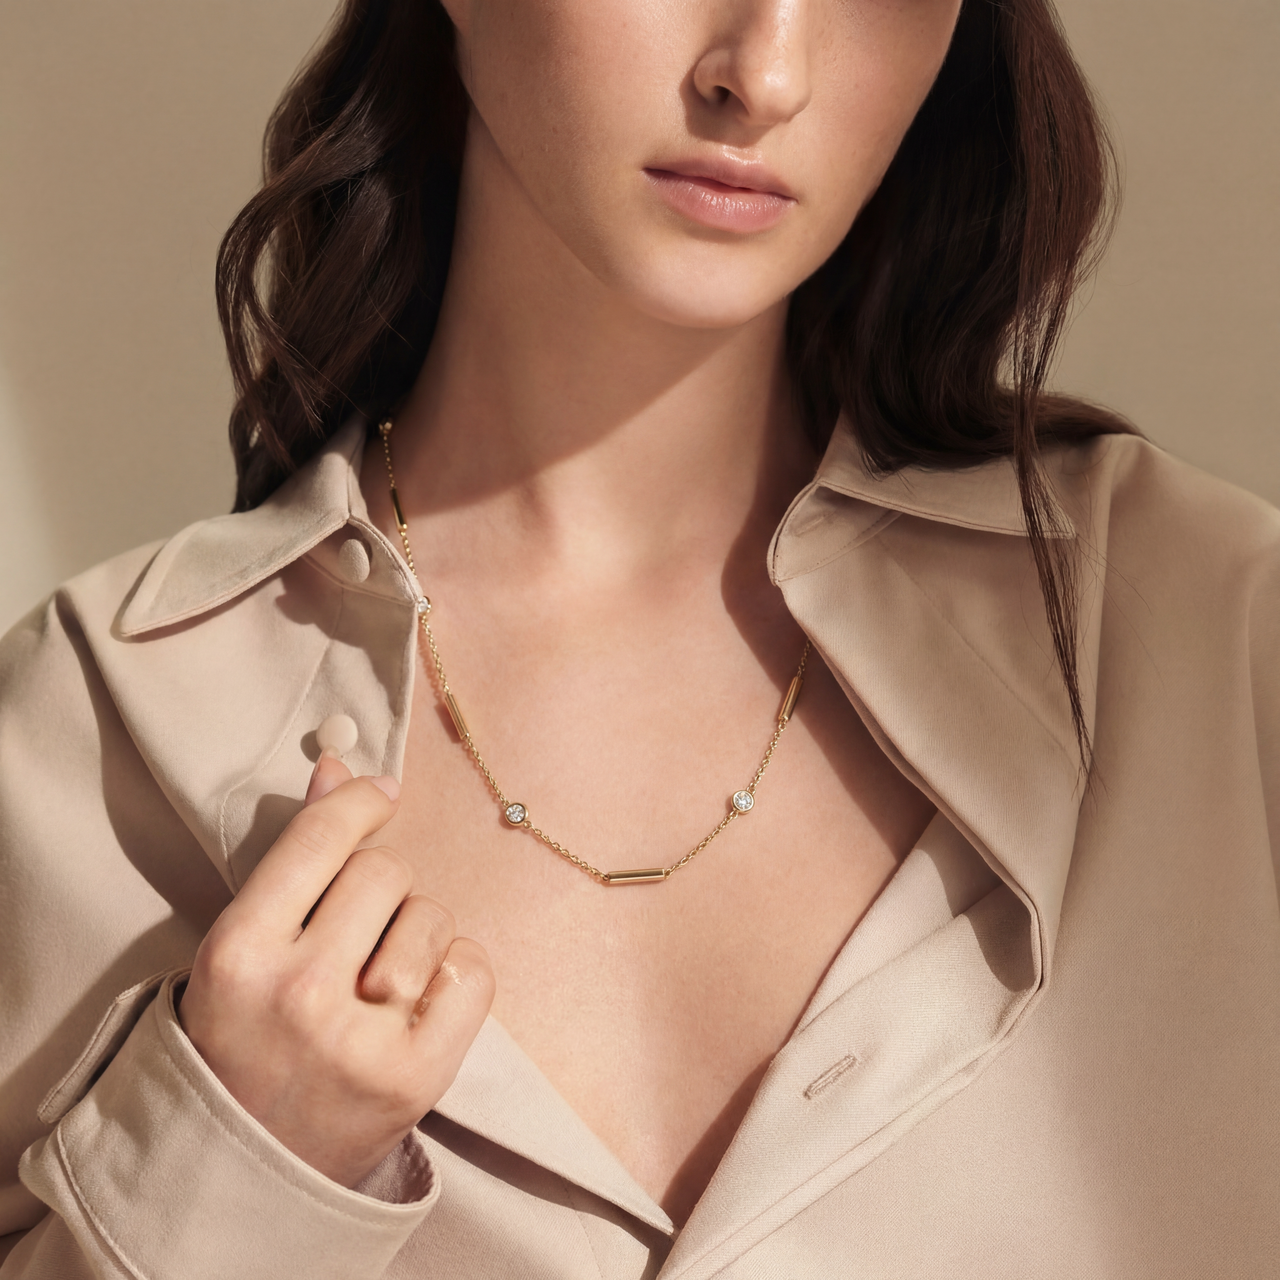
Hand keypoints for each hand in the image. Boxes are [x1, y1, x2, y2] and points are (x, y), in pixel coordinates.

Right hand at [179, 754, 493, 1187]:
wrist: (251, 1165)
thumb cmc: (246, 1038)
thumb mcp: (245, 945)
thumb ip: (294, 855)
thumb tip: (339, 765)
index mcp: (239, 952)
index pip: (322, 837)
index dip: (360, 801)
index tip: (380, 794)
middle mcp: (298, 993)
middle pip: (387, 871)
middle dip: (382, 886)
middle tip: (356, 932)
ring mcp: (359, 1039)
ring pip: (433, 916)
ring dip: (419, 933)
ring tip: (380, 978)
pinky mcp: (417, 1075)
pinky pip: (474, 970)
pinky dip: (458, 972)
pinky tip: (422, 999)